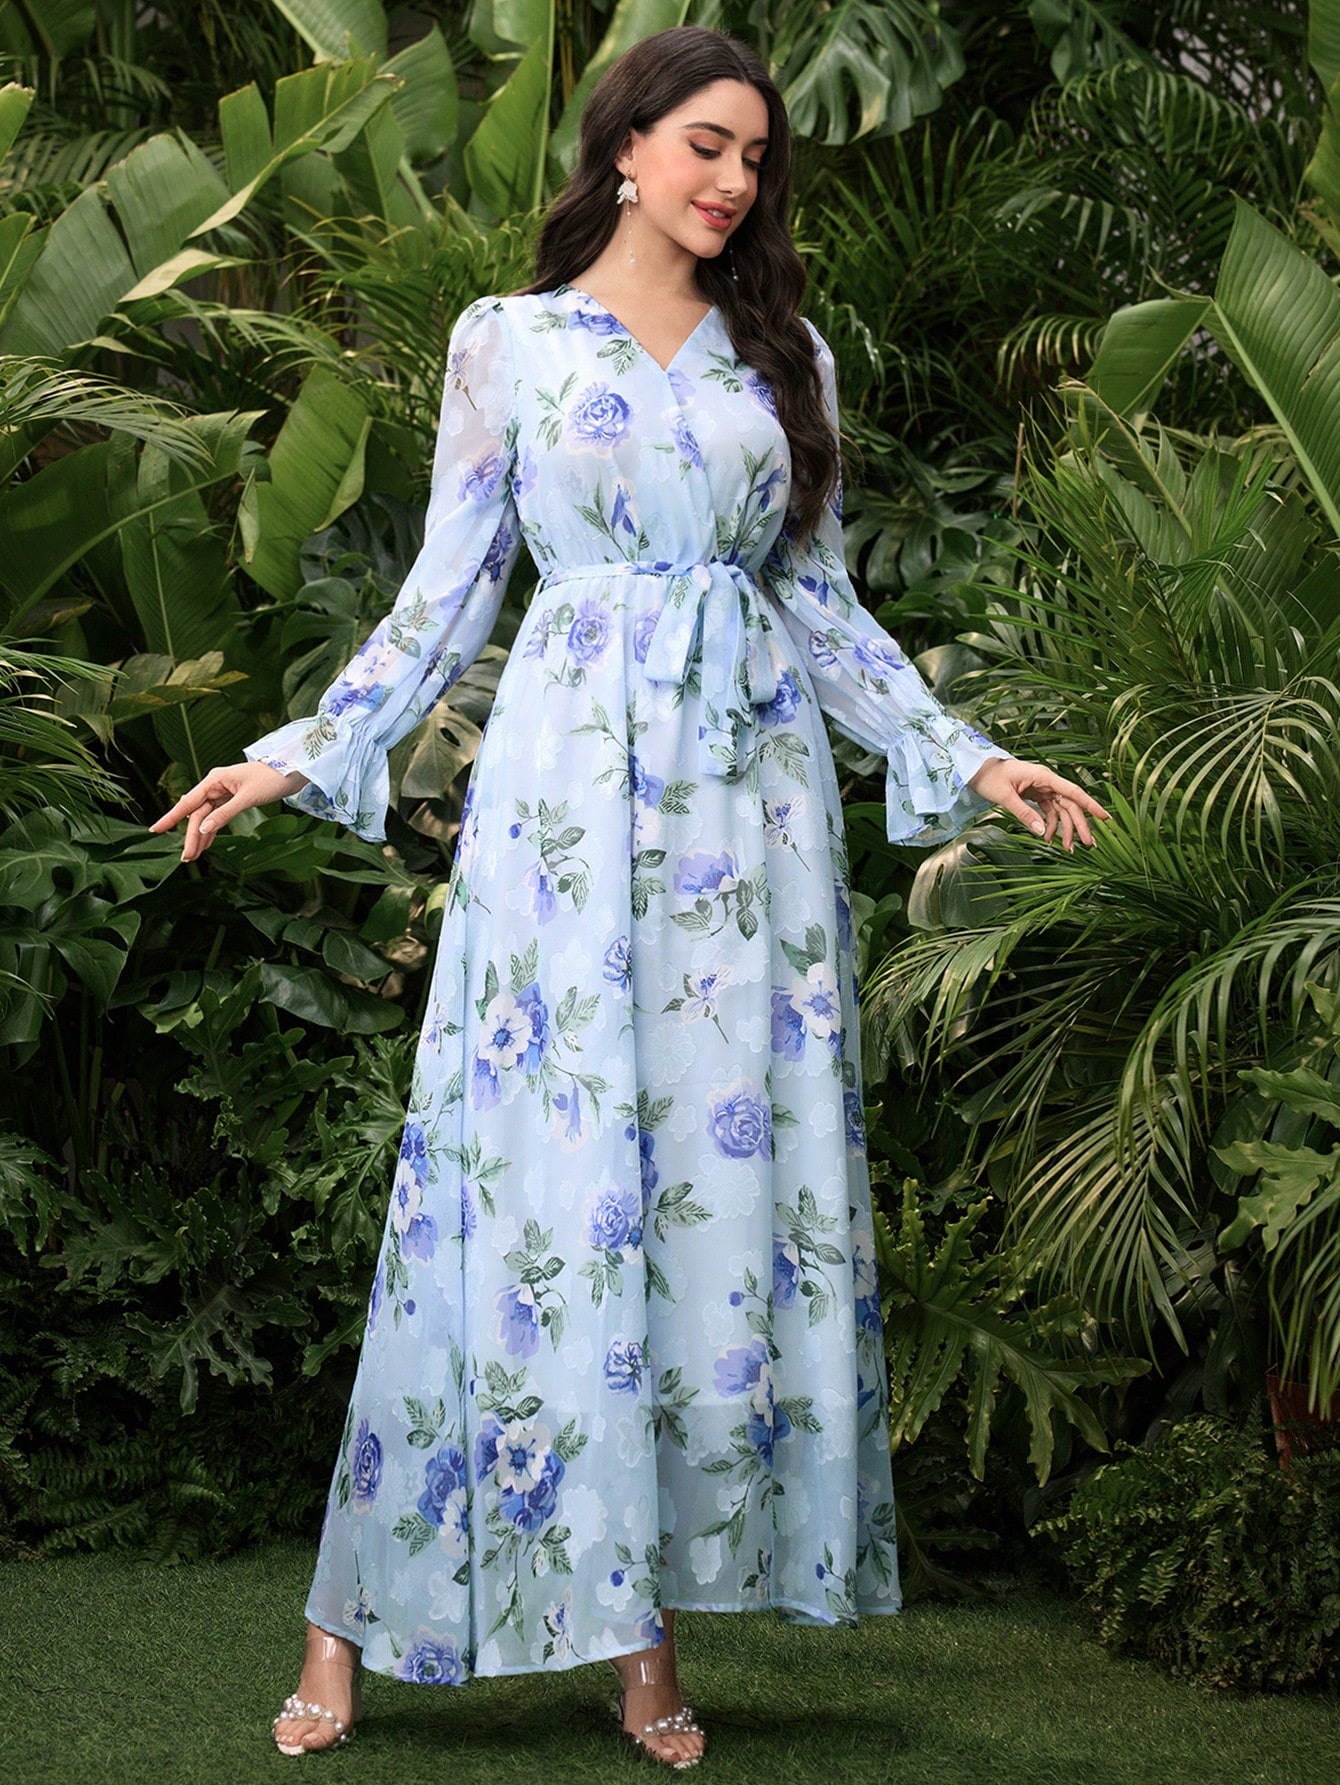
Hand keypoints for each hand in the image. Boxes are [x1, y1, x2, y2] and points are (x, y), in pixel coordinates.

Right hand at [150, 761, 309, 861]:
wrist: (291, 772)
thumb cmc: (270, 779)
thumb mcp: (247, 798)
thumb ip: (225, 814)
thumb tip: (204, 828)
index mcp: (215, 779)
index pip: (188, 801)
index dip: (171, 817)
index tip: (156, 829)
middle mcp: (215, 786)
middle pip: (197, 814)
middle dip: (192, 836)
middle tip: (187, 857)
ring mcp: (223, 793)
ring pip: (206, 818)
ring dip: (200, 836)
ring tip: (194, 856)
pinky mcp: (232, 800)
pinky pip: (217, 818)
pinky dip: (212, 831)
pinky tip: (206, 845)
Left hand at [968, 755, 1110, 850]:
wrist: (976, 769)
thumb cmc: (989, 777)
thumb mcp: (1005, 797)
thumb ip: (1024, 814)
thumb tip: (1041, 832)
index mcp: (1043, 776)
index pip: (1073, 791)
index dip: (1090, 805)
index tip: (1105, 817)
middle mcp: (1047, 782)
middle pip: (1070, 805)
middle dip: (1079, 825)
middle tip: (1088, 844)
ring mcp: (1042, 789)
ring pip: (1061, 810)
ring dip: (1065, 829)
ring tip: (1068, 848)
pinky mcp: (1036, 795)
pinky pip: (1050, 812)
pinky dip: (1051, 825)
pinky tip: (1048, 838)